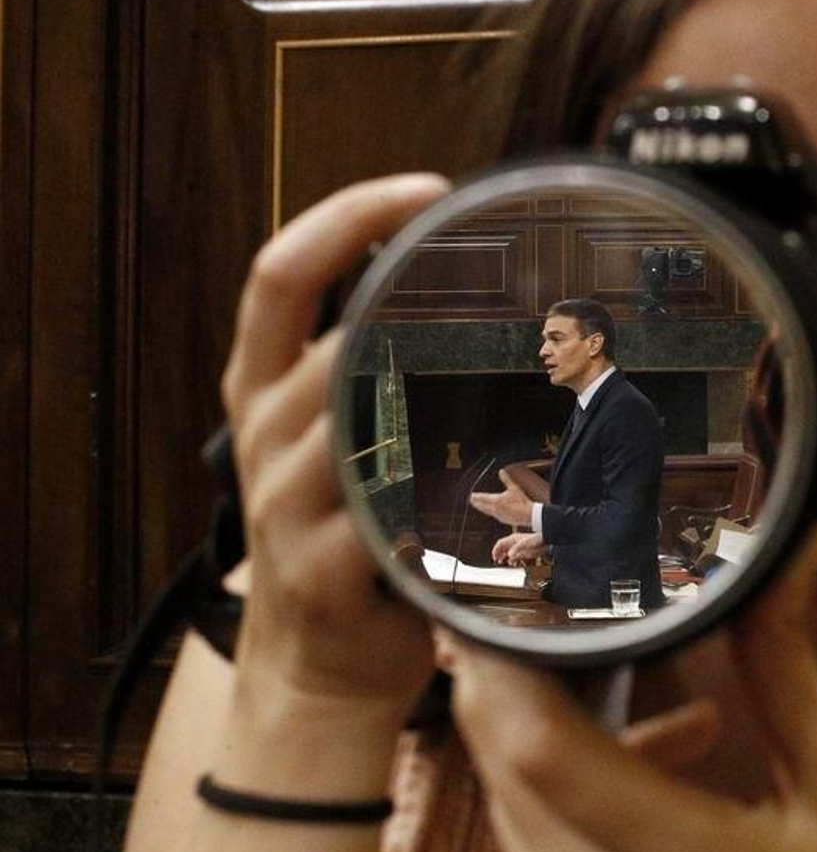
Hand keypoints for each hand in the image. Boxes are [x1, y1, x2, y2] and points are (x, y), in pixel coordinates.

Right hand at [221, 173, 448, 712]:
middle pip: (324, 340)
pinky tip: (489, 472)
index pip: (280, 274)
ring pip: (350, 421)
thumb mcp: (331, 435)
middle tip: (502, 271)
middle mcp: (265, 436)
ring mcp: (285, 505)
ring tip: (516, 354)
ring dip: (429, 389)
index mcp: (264, 388)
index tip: (423, 188)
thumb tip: (455, 288)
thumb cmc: (339, 532)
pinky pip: (378, 517)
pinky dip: (434, 489)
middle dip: (408, 301)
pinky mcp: (324, 570)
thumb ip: (368, 367)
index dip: (346, 218)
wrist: (317, 664)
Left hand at [447, 521, 816, 851]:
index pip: (539, 748)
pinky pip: (531, 823)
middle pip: (503, 752)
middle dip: (510, 654)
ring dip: (542, 705)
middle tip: (546, 572)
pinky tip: (669, 747)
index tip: (508, 575)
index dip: (502, 656)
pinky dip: (567, 764)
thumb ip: (786, 667)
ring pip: (507, 782)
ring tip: (625, 661)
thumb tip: (789, 554)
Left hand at [469, 470, 539, 524]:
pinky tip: (492, 512)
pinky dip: (490, 512)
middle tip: (471, 501)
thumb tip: (501, 471)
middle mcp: (495, 509)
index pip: (483, 498)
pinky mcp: (504, 520)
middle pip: (483, 506)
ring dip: (482, 508)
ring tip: (479, 506)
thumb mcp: (514, 488)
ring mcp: (499, 516)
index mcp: (496, 501)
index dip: (477, 496)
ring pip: (487, 511)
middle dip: (477, 503)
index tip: (472, 495)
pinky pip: (494, 515)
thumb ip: (507, 479)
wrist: (529, 515)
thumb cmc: (522, 501)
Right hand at [491, 531, 548, 564]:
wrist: (546, 542)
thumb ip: (516, 549)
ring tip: (501, 562)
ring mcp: (519, 548)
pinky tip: (511, 563)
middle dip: (498, 554)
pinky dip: (511, 560)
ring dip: (504, 557)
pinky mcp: (523, 553)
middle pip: (503, 548)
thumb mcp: (524, 544)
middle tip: (496, 560)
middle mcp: (515, 543)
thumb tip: (509, 555)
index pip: (501, 543)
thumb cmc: (536, 539)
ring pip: (508, 552)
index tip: (493, 556)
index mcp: (513, 539)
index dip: (496, 549)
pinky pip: (514, 557)